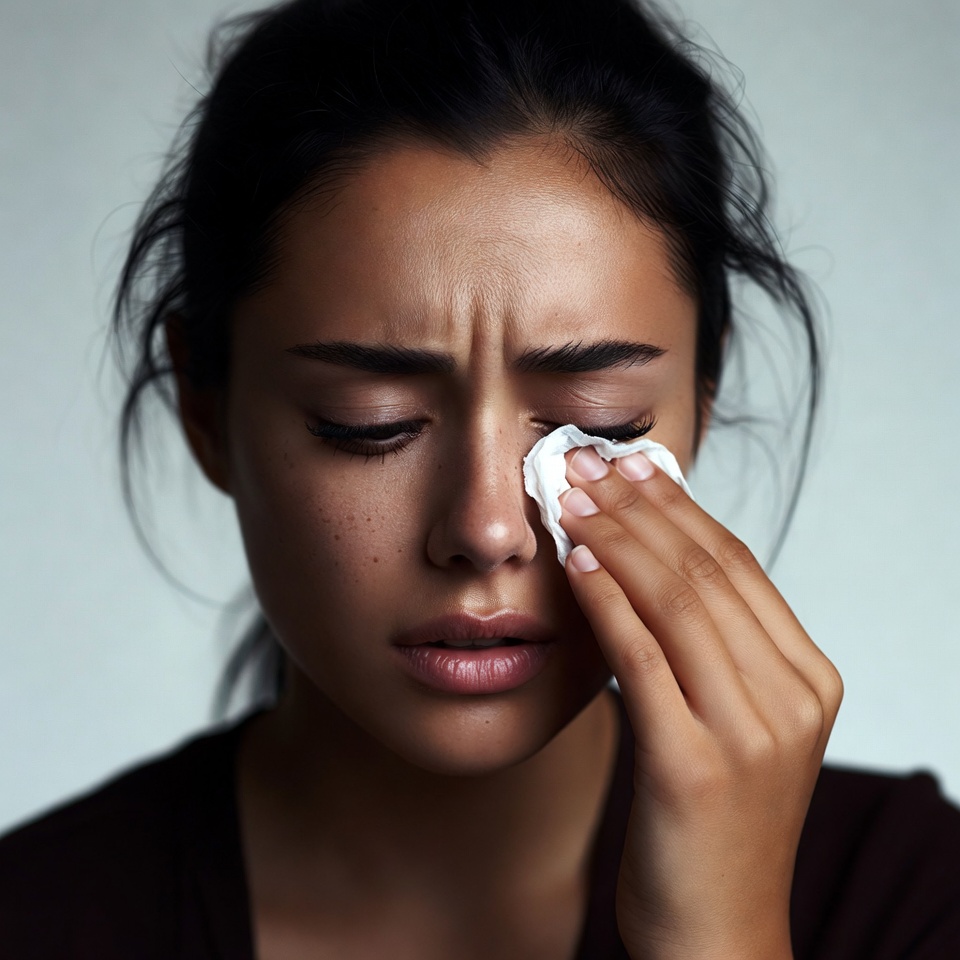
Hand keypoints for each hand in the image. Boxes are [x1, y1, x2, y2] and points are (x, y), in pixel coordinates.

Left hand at [558, 446, 841, 959]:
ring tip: (568, 498)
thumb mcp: (728, 724)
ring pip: (677, 603)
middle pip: (706, 572)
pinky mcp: (694, 766)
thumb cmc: (710, 826)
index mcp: (807, 679)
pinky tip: (573, 565)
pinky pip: (643, 659)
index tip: (629, 466)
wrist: (718, 938)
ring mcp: (750, 734)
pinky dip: (606, 601)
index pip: (737, 566)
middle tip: (584, 464)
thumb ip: (705, 650)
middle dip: (638, 507)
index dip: (677, 507)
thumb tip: (644, 562)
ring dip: (615, 539)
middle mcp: (790, 699)